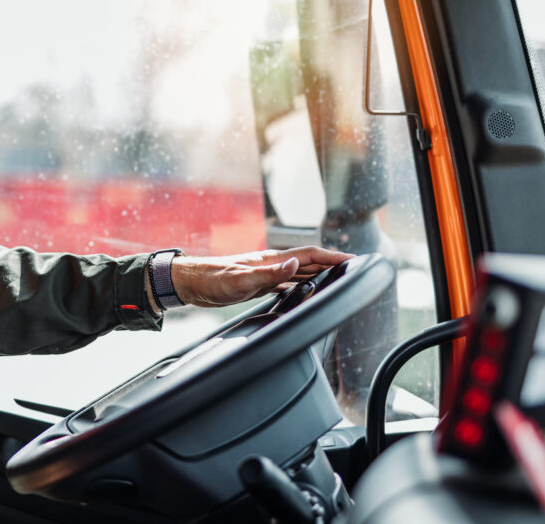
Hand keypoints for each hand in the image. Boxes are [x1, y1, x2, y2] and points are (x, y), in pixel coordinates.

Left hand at [169, 246, 353, 308]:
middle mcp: (272, 264)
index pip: (309, 254)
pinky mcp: (259, 284)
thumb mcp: (240, 280)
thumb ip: (269, 274)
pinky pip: (288, 283)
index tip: (354, 259)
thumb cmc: (211, 280)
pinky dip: (302, 285)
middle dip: (332, 263)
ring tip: (338, 278)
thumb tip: (296, 264)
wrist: (190, 283)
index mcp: (271, 260)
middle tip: (355, 268)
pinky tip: (306, 291)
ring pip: (300, 272)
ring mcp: (266, 273)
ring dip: (320, 273)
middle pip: (309, 261)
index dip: (332, 256)